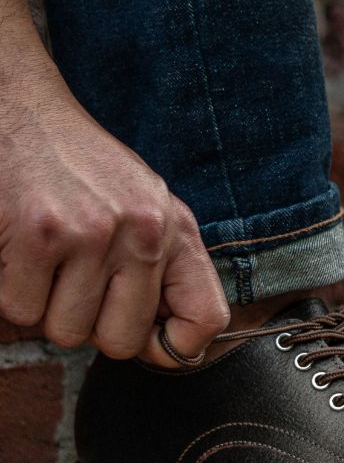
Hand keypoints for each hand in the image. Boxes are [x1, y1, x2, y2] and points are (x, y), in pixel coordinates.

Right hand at [0, 83, 228, 364]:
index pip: (206, 319)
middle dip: (93, 325)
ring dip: (47, 305)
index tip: (146, 339)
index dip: (174, 347)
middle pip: (122, 341)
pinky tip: (20, 249)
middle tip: (77, 282)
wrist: (24, 112)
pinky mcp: (39, 234)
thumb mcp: (146, 208)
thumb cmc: (84, 171)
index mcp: (177, 229)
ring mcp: (92, 233)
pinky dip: (12, 290)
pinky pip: (21, 310)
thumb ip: (165, 269)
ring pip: (66, 331)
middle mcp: (144, 232)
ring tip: (49, 258)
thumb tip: (173, 349)